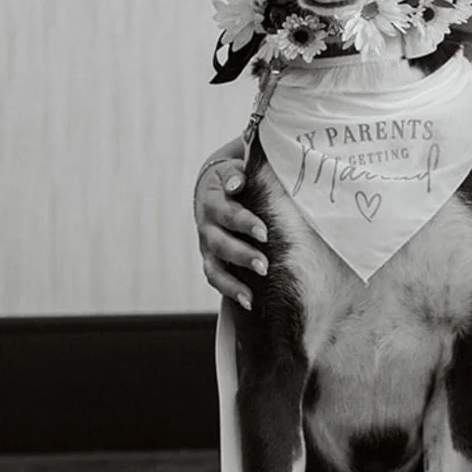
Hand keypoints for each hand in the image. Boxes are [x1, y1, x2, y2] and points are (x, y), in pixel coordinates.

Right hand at [195, 139, 266, 307]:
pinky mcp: (210, 259)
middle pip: (221, 243)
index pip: (228, 213)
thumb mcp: (237, 170)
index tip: (264, 233)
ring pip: (215, 266)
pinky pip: (216, 278)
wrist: (214, 187)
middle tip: (264, 266)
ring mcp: (207, 245)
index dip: (244, 223)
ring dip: (233, 281)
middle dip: (242, 256)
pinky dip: (230, 291)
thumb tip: (237, 181)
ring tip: (251, 294)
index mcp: (214, 200)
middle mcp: (207, 225)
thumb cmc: (237, 178)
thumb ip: (239, 174)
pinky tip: (249, 302)